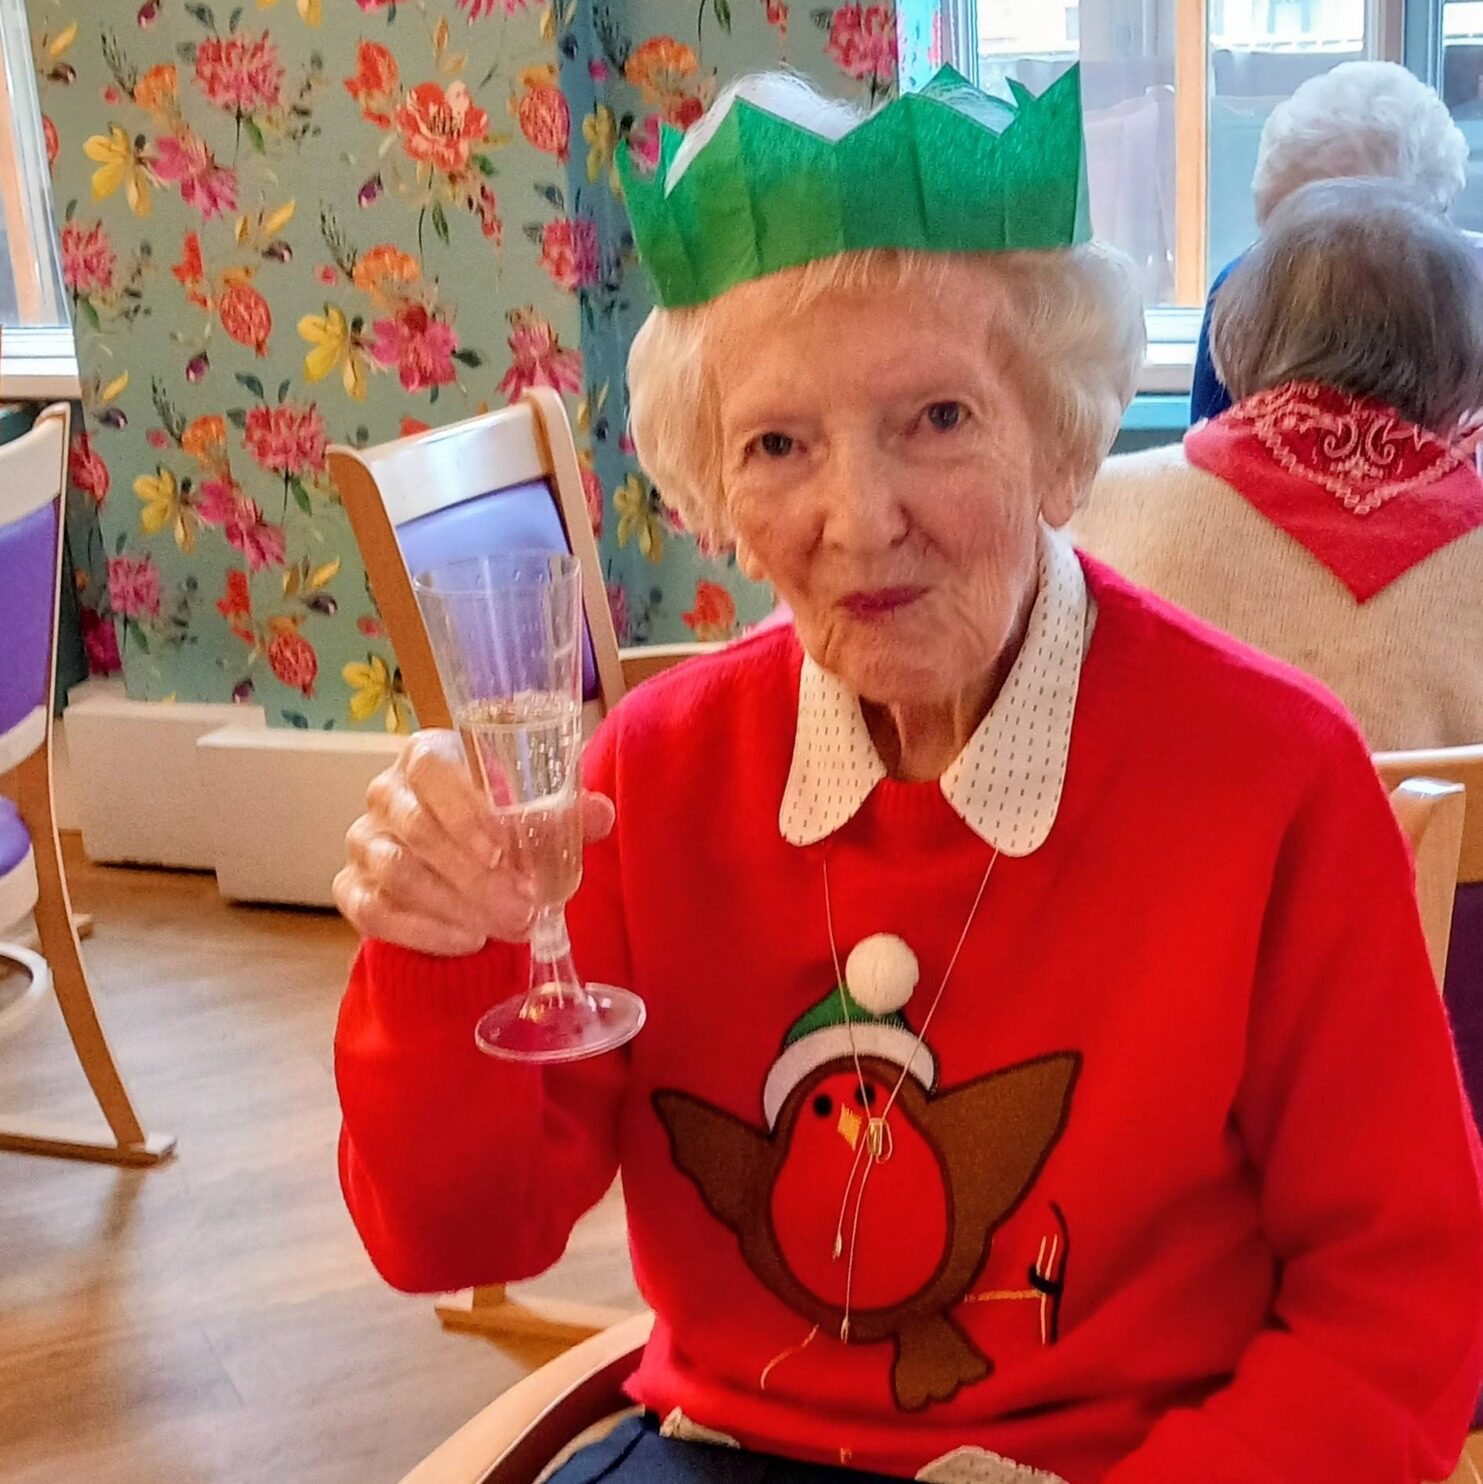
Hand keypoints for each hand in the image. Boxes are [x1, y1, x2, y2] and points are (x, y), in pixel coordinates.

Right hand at [334, 729, 614, 956]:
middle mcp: (386, 793)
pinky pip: (376, 912)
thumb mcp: (534, 814)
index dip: (462, 807)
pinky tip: (469, 941)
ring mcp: (364, 841)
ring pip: (397, 872)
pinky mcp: (352, 889)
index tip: (503, 850)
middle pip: (416, 827)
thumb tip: (599, 814)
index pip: (430, 767)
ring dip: (456, 905)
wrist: (459, 871)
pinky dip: (425, 931)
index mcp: (427, 757)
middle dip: (474, 875)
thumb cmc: (497, 826)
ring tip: (506, 927)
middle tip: (523, 907)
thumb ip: (565, 812)